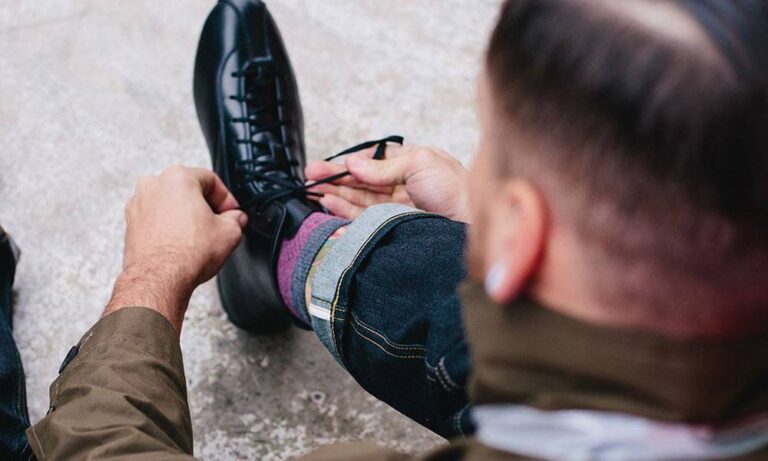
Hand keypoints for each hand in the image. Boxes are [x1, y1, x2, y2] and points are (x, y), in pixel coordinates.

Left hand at [105, 166, 246, 332]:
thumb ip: (236, 219)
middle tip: (218, 224)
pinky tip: (181, 243)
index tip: (232, 212)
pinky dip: (169, 227)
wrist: (159, 279)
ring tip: (199, 237)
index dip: (226, 198)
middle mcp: (153, 185)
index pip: (210, 180)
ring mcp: (138, 204)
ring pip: (170, 204)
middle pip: (188, 189)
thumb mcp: (229, 233)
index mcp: (178, 177)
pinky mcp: (131, 224)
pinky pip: (156, 219)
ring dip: (186, 217)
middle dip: (205, 206)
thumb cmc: (186, 254)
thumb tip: (236, 219)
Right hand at [305, 145, 470, 221]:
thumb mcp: (420, 163)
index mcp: (411, 164)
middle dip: (334, 179)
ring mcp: (397, 208)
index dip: (347, 164)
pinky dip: (345, 214)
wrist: (470, 223)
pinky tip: (330, 208)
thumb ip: (384, 166)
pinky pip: (364, 220)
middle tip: (309, 178)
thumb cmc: (456, 189)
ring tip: (314, 193)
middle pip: (361, 181)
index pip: (372, 162)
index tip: (325, 166)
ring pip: (359, 201)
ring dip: (336, 196)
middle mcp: (403, 185)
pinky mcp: (394, 227)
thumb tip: (353, 164)